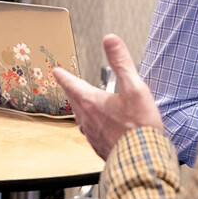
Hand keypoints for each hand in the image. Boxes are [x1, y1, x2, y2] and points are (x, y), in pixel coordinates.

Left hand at [54, 34, 164, 159]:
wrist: (142, 157)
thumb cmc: (139, 125)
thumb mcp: (135, 87)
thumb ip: (121, 62)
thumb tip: (110, 40)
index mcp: (92, 102)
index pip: (72, 84)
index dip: (63, 76)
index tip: (55, 71)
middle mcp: (88, 119)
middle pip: (74, 102)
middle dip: (70, 91)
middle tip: (68, 86)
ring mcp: (93, 135)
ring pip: (81, 118)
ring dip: (80, 108)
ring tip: (82, 104)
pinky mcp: (101, 147)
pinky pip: (91, 132)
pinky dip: (91, 124)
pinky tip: (100, 127)